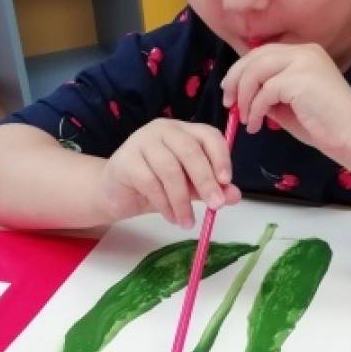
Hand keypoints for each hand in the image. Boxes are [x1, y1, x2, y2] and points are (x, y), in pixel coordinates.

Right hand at [98, 119, 241, 227]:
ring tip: (188, 222)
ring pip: (170, 169)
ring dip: (182, 200)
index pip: (208, 135)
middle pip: (190, 151)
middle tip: (216, 205)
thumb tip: (234, 195)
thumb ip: (212, 187)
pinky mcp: (126, 160)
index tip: (227, 181)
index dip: (221, 157)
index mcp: (184, 130)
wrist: (116, 193)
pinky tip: (171, 217)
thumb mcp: (189, 187)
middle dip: (206, 180)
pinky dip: (165, 204)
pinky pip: (150, 183)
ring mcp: (142, 141)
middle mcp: (163, 129)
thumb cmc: (157, 186)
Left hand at [221, 43, 350, 157]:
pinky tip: (257, 125)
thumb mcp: (289, 106)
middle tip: (228, 103)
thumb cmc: (324, 126)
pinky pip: (265, 91)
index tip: (230, 92)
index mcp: (305, 53)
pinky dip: (255, 109)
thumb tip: (243, 96)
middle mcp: (305, 51)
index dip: (241, 70)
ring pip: (256, 71)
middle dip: (236, 79)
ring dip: (244, 97)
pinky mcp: (300, 78)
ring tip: (246, 119)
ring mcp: (304, 62)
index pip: (263, 53)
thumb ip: (269, 95)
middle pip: (255, 56)